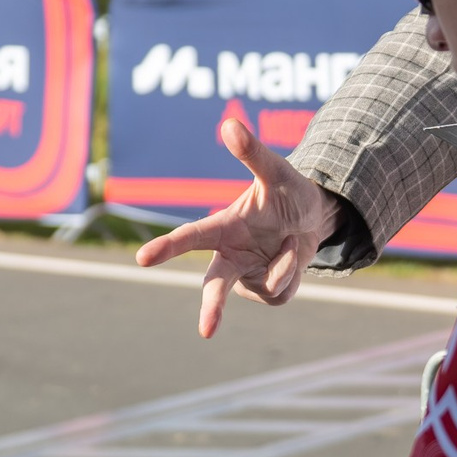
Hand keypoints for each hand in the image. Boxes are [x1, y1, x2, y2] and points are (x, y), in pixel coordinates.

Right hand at [134, 117, 339, 338]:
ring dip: (285, 264)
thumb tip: (229, 124)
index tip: (142, 258)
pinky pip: (279, 294)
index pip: (191, 238)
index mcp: (224, 228)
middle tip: (206, 331)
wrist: (314, 217)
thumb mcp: (276, 172)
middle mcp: (229, 256)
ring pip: (264, 287)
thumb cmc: (288, 192)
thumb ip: (252, 153)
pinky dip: (293, 274)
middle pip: (216, 284)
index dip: (167, 247)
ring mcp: (247, 277)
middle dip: (212, 307)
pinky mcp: (265, 291)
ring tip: (291, 240)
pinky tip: (292, 258)